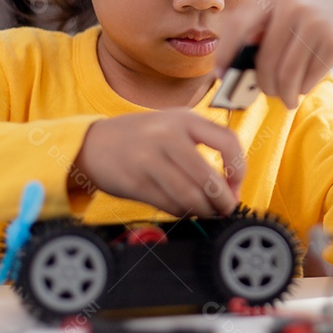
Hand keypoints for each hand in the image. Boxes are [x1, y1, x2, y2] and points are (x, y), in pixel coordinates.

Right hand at [71, 110, 242, 216]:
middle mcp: (168, 135)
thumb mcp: (172, 125)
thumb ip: (202, 144)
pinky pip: (170, 205)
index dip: (239, 169)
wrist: (93, 143)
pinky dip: (184, 213)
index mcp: (185, 118)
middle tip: (226, 208)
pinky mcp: (136, 181)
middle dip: (224, 200)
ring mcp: (150, 158)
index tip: (236, 184)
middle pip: (209, 178)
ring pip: (191, 196)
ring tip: (207, 212)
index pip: (228, 141)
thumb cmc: (141, 137)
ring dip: (205, 211)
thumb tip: (230, 184)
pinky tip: (185, 210)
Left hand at [215, 0, 332, 108]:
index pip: (237, 25)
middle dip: (264, 86)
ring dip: (283, 94)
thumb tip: (232, 72)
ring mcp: (315, 23)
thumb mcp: (286, 13)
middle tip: (268, 94)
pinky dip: (302, 90)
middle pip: (265, 62)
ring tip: (286, 98)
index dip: (225, 53)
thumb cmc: (313, 21)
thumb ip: (260, 33)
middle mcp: (292, 7)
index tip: (222, 75)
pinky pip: (307, 80)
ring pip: (286, 76)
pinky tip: (304, 87)